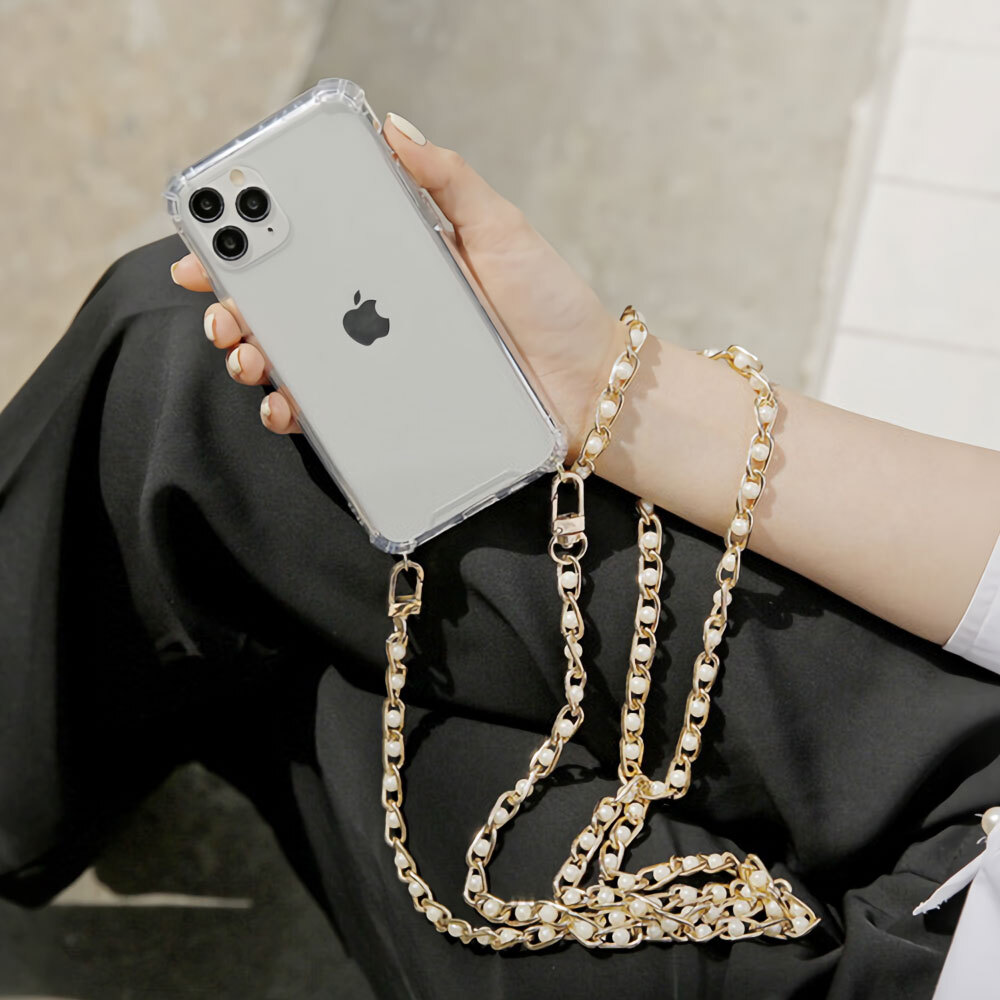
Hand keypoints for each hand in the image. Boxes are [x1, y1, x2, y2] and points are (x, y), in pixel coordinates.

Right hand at [170, 111, 621, 458]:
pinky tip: (285, 403)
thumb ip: (447, 180)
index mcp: (396, 263)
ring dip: (256, 355)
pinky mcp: (395, 411)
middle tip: (224, 308)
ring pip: (298, 359)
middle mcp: (380, 314)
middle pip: (291, 306)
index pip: (314, 247)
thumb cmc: (550, 306)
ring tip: (249, 355)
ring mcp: (384, 366)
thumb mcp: (501, 229)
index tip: (213, 241)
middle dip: (240, 304)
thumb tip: (391, 126)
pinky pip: (332, 412)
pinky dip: (296, 409)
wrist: (588, 390)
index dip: (256, 244)